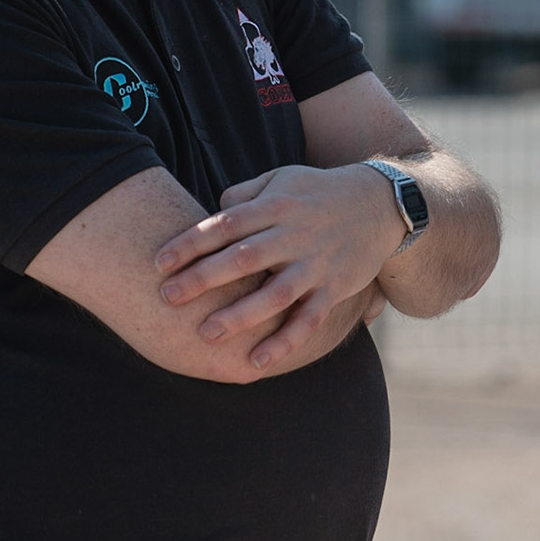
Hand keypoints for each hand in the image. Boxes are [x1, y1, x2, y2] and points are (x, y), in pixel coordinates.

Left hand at [154, 164, 405, 370]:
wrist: (382, 203)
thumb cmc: (319, 192)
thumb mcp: (282, 179)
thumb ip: (244, 195)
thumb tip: (210, 214)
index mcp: (277, 206)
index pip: (225, 224)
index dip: (190, 243)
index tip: (158, 263)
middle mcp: (295, 234)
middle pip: (244, 258)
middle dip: (203, 279)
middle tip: (167, 297)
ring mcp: (316, 263)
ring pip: (275, 294)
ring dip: (240, 315)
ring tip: (205, 333)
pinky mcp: (336, 287)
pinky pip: (309, 319)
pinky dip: (284, 341)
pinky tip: (256, 361)